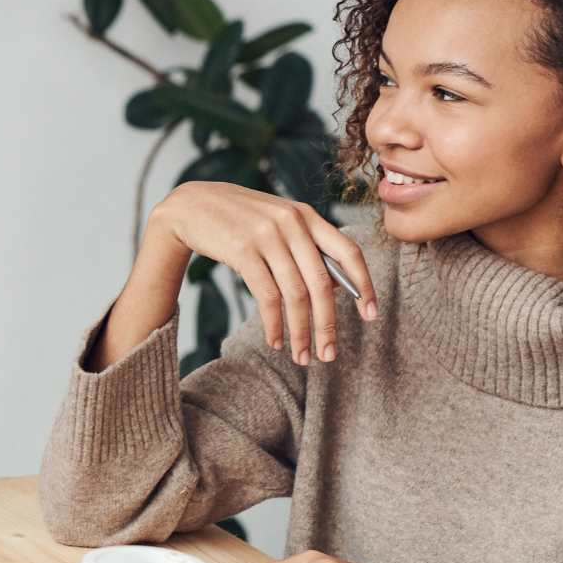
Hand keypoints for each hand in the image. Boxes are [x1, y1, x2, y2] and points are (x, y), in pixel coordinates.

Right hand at [145, 183, 376, 364]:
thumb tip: (336, 287)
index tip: (371, 315)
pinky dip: (274, 323)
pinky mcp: (242, 251)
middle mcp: (291, 223)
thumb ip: (305, 247)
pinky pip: (267, 296)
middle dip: (327, 324)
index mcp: (307, 215)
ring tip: (302, 356)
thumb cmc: (237, 219)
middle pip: (322, 283)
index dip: (365, 286)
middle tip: (329, 354)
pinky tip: (275, 340)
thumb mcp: (277, 223)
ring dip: (300, 331)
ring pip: (295, 294)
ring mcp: (267, 236)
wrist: (190, 205)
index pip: (348, 252)